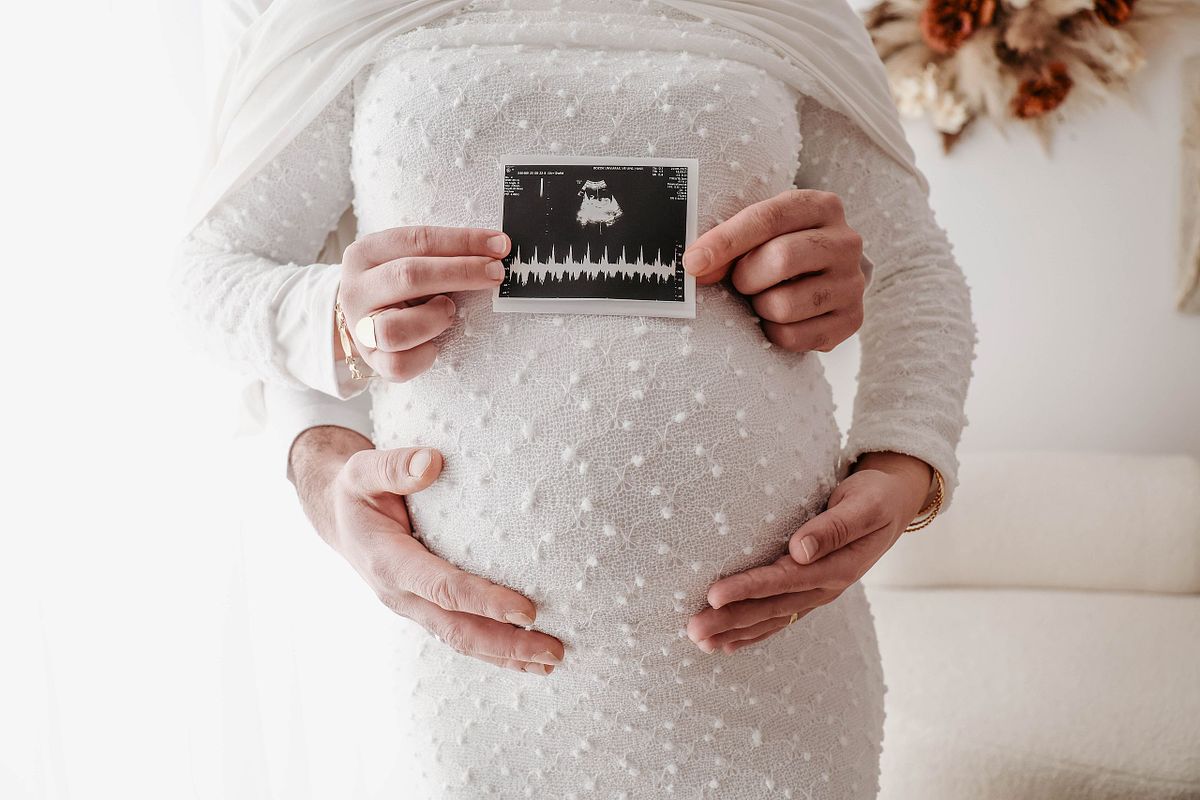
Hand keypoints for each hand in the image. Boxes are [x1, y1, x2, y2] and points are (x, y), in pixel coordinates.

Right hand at [288, 426, 563, 674]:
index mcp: (388, 563)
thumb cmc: (357, 491)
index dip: (485, 601)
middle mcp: (401, 595)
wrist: (339, 519)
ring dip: (506, 655)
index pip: (444, 588)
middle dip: (507, 645)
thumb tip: (431, 461)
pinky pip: (461, 634)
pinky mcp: (425, 609)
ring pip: (461, 640)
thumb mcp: (363, 471)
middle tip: (554, 651)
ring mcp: (413, 607)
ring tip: (551, 662)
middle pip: (458, 630)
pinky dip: (494, 648)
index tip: (528, 610)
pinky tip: (527, 655)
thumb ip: (394, 466)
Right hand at [337, 225, 511, 380]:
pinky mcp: (372, 360)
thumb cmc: (399, 287)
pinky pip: (400, 365)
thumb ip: (443, 255)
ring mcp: (360, 328)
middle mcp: (356, 289)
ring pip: (394, 329)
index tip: (499, 245)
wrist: (365, 320)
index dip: (462, 241)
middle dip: (460, 273)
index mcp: (366, 253)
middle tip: (495, 273)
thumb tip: (494, 253)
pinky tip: (436, 344)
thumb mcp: (411, 260)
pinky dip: (426, 356)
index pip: (418, 240)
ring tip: (448, 312)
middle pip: (408, 276)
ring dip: (434, 319)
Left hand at [683, 189, 865, 352]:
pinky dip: (773, 332)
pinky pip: (794, 336)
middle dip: (746, 277)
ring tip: (764, 298)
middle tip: (741, 282)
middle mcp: (846, 242)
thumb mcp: (761, 232)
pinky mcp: (852, 320)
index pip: (768, 218)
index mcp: (821, 206)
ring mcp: (852, 283)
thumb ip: (730, 242)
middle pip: (781, 259)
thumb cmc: (781, 248)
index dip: (725, 241)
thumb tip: (695, 265)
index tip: (693, 262)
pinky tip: (778, 319)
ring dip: (759, 307)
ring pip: (785, 305)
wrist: (826, 276)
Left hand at [686, 451, 932, 653]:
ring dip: (734, 631)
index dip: (749, 588)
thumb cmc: (876, 496)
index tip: (713, 594)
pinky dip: (752, 632)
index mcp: (838, 566)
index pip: (784, 580)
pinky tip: (727, 644)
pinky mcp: (809, 591)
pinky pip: (778, 617)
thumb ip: (834, 527)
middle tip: (693, 629)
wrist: (893, 503)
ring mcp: (817, 593)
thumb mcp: (864, 504)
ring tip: (699, 641)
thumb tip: (800, 550)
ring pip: (771, 618)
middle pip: (771, 607)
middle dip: (730, 619)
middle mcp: (826, 586)